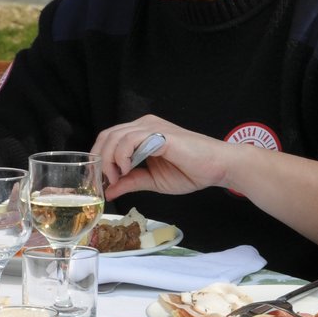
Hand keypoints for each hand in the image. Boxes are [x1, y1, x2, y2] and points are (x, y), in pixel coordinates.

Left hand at [92, 116, 228, 200]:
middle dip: (99, 160)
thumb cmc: (191, 171)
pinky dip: (121, 156)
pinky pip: (130, 139)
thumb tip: (110, 191)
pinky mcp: (160, 134)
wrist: (218, 167)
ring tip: (117, 177)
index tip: (101, 181)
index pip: (110, 138)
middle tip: (103, 181)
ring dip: (109, 160)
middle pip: (107, 135)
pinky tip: (126, 169)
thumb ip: (131, 181)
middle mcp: (145, 125)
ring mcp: (152, 127)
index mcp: (142, 133)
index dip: (100, 159)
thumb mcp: (153, 180)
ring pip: (115, 136)